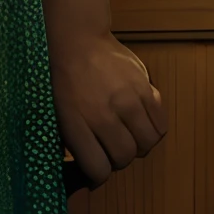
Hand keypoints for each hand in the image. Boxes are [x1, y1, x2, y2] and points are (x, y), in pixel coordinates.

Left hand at [50, 30, 166, 188]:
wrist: (75, 38)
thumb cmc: (59, 77)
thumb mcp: (52, 111)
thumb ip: (68, 141)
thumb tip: (77, 172)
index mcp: (76, 122)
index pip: (99, 169)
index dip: (98, 175)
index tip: (95, 168)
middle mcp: (104, 113)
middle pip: (125, 158)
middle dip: (118, 159)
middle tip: (111, 148)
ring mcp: (127, 99)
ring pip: (146, 143)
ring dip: (138, 145)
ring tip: (128, 135)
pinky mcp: (144, 86)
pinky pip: (161, 123)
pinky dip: (154, 128)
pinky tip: (141, 122)